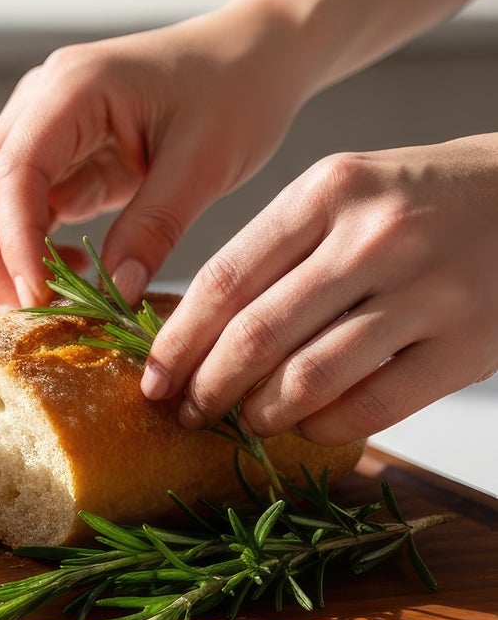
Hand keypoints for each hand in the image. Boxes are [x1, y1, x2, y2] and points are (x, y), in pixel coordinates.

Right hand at [0, 5, 309, 308]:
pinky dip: (32, 246)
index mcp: (71, 88)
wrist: (259, 53)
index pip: (13, 173)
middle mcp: (39, 101)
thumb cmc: (239, 90)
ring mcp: (41, 125)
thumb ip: (154, 228)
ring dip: (2, 255)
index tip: (38, 297)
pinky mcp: (57, 152)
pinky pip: (22, 206)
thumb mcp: (205, 164)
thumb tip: (113, 293)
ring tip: (48, 299)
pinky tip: (73, 269)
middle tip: (24, 312)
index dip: (15, 243)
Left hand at [143, 134, 497, 443]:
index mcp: (326, 193)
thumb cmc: (413, 199)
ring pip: (310, 377)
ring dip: (261, 414)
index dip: (177, 340)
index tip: (153, 377)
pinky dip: (326, 427)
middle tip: (187, 412)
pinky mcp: (469, 343)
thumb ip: (273, 248)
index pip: (225, 280)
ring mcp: (427, 292)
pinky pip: (375, 405)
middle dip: (208, 387)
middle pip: (257, 335)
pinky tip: (307, 426)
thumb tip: (193, 329)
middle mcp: (373, 238)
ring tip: (245, 422)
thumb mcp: (338, 192)